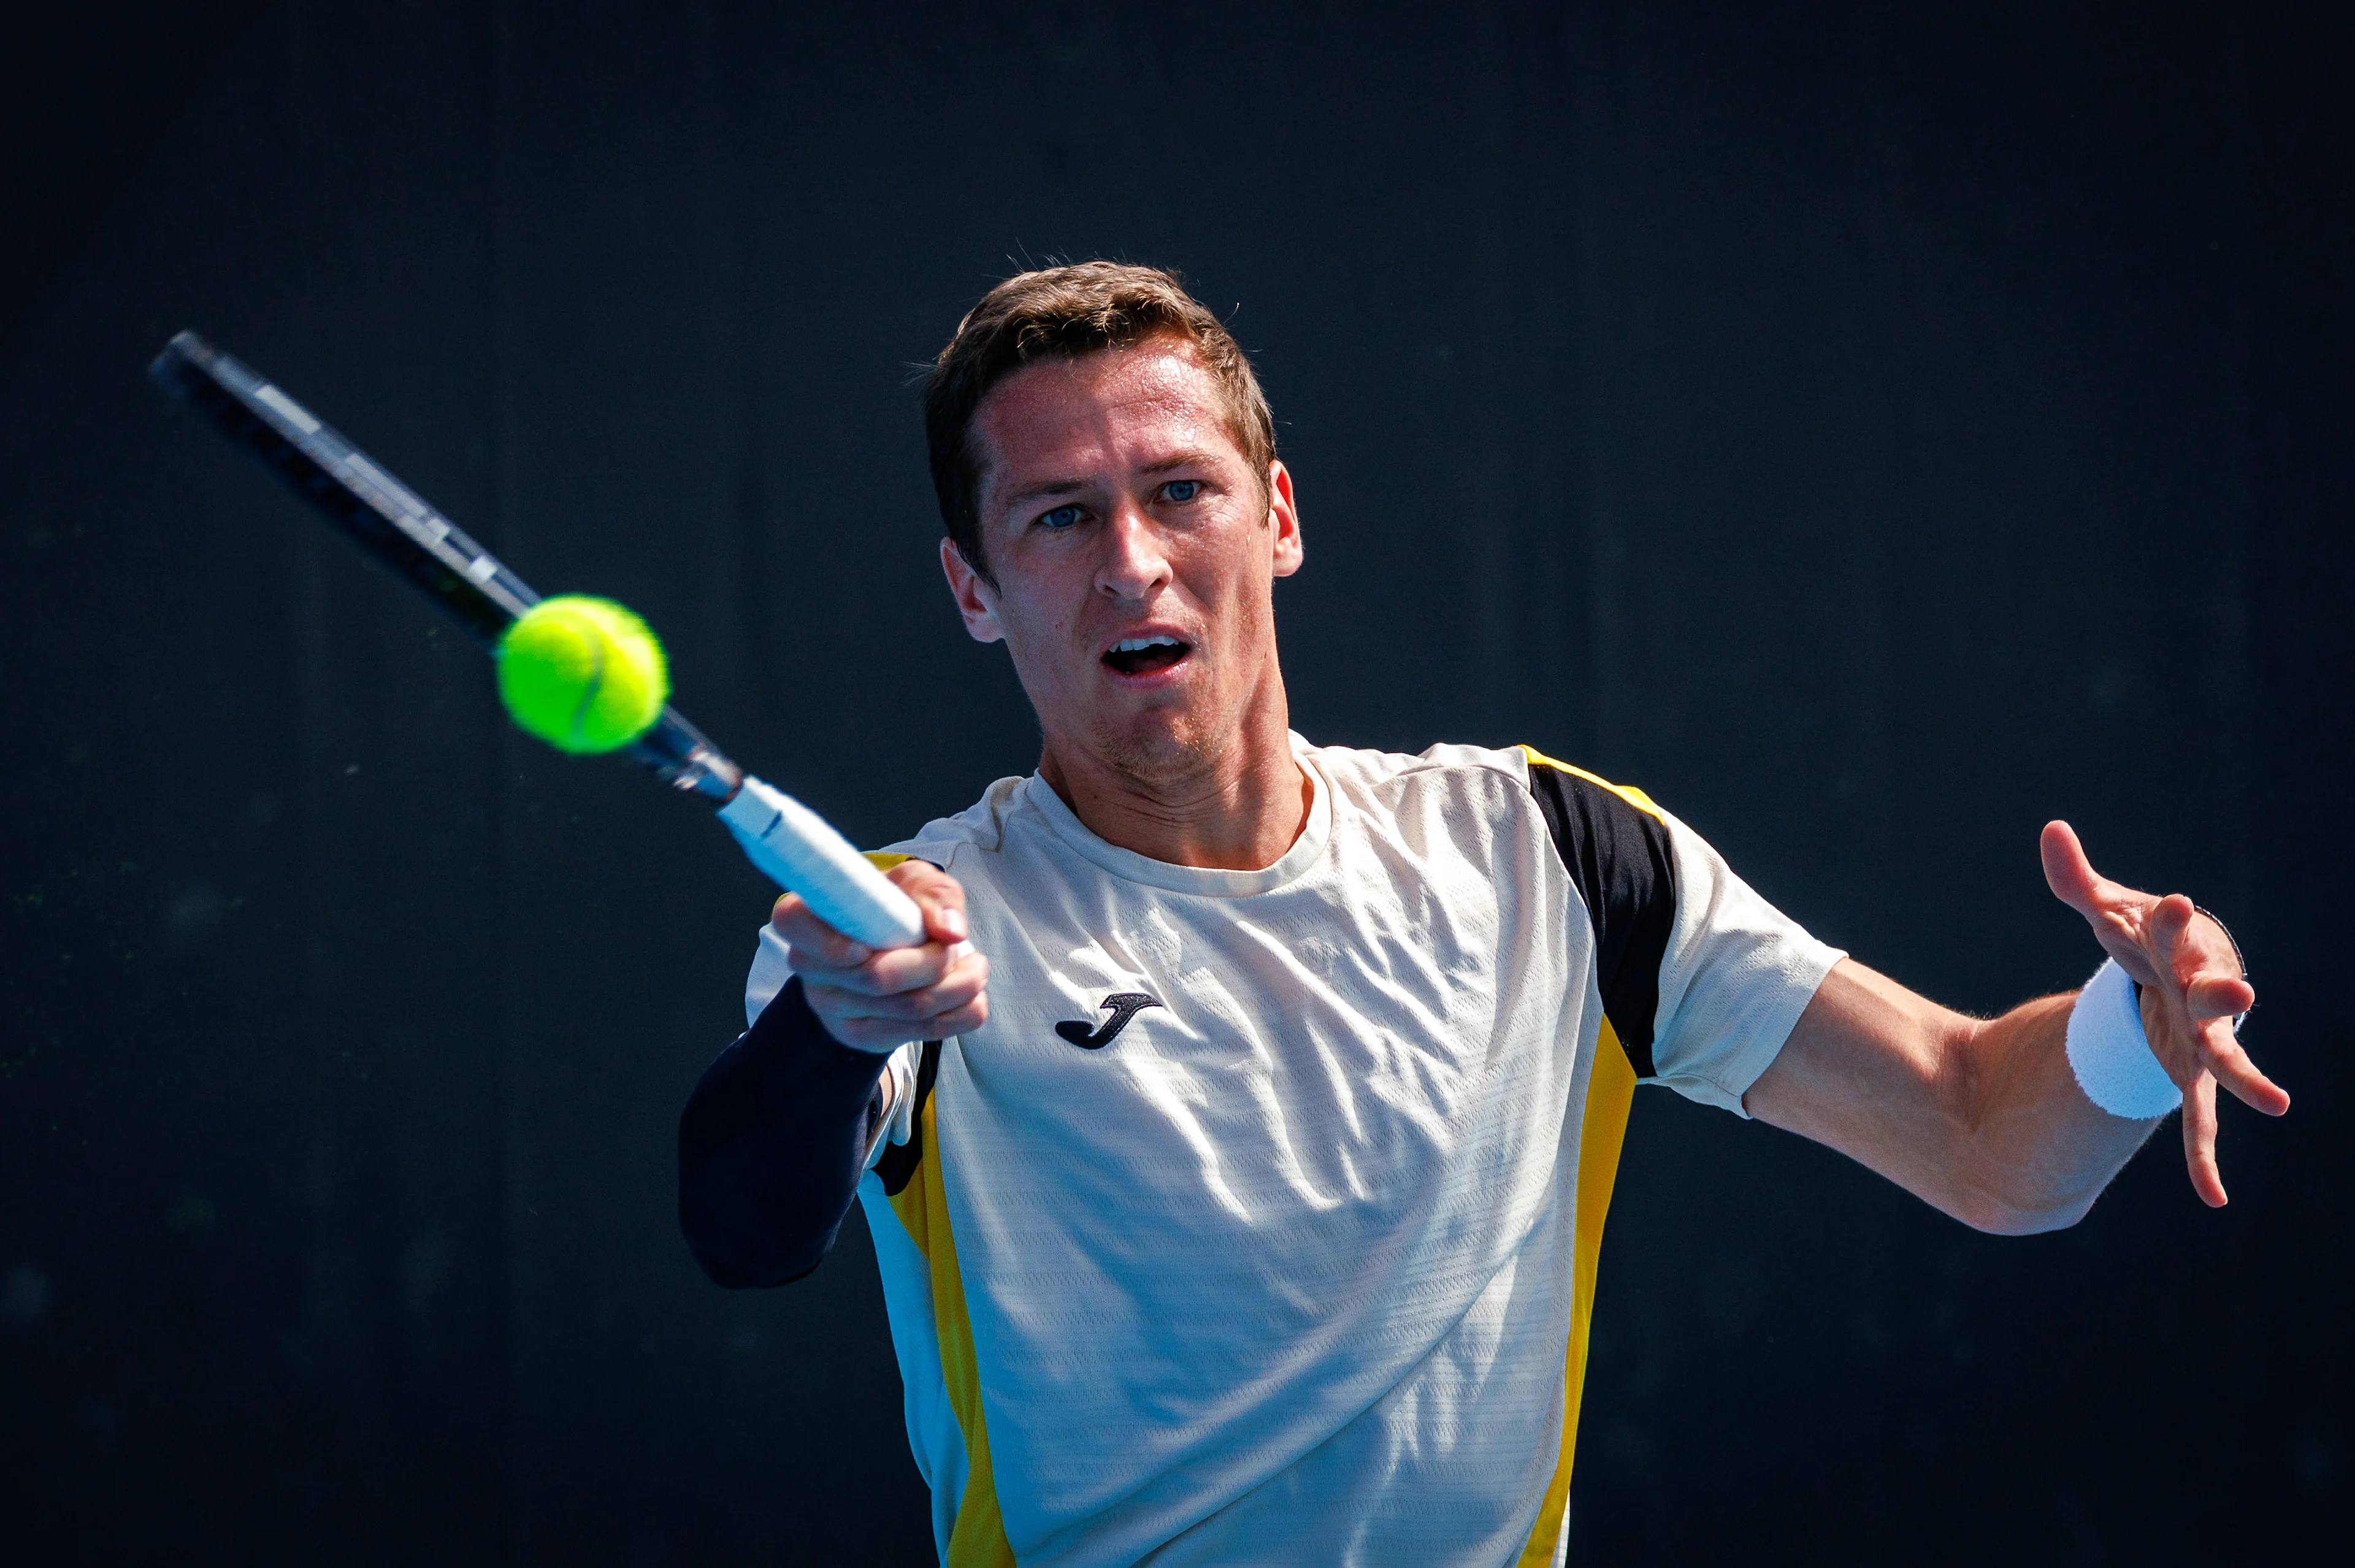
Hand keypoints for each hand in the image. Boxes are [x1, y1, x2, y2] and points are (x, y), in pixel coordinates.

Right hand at [769, 860, 988, 1051]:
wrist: (889, 948)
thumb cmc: (896, 907)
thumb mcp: (915, 884)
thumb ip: (934, 897)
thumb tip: (950, 931)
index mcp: (807, 916)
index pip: (792, 923)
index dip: (831, 941)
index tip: (868, 946)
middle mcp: (810, 965)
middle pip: (876, 976)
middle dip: (934, 962)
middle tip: (959, 947)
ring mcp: (832, 1007)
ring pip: (907, 1007)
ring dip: (959, 987)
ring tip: (976, 966)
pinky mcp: (862, 1036)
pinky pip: (921, 1032)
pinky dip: (960, 1013)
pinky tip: (970, 994)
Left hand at [2041, 821, 2287, 1205]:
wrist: (2178, 978)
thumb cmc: (2149, 941)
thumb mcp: (2111, 912)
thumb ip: (2078, 879)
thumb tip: (2049, 830)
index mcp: (2180, 952)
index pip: (2174, 930)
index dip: (2171, 918)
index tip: (2173, 901)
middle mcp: (2200, 999)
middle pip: (2213, 997)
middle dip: (2223, 995)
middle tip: (2238, 995)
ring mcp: (2201, 1043)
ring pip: (2225, 1063)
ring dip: (2246, 1079)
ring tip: (2277, 1103)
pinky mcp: (2190, 1078)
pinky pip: (2198, 1123)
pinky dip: (2203, 1158)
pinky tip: (2211, 1197)